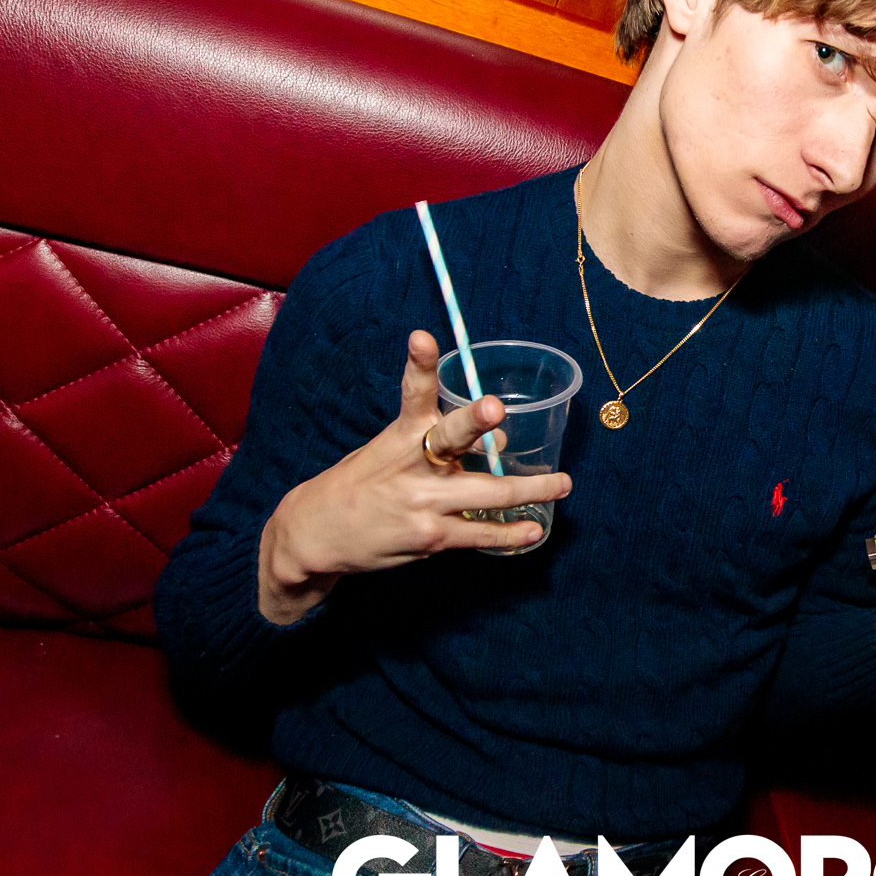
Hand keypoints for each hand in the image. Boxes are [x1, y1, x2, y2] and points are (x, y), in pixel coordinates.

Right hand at [256, 330, 571, 624]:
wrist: (314, 534)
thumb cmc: (360, 485)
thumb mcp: (388, 451)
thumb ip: (438, 443)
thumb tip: (498, 444)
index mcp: (400, 435)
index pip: (412, 393)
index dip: (420, 364)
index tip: (422, 336)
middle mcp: (412, 465)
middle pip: (449, 438)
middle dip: (473, 421)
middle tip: (495, 407)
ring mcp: (422, 503)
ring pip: (486, 494)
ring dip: (530, 490)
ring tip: (561, 484)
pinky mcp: (429, 538)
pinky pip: (479, 534)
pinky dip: (510, 532)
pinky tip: (533, 529)